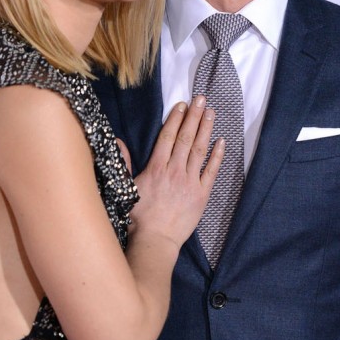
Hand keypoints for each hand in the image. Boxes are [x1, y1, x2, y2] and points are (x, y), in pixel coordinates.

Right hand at [130, 97, 222, 248]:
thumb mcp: (125, 188)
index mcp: (156, 168)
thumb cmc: (138, 218)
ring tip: (212, 112)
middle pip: (186, 138)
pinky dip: (217, 156)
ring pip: (199, 150)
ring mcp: (190, 182)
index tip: (183, 104)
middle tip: (202, 98)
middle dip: (194, 116)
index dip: (176, 119)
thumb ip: (124, 163)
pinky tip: (222, 141)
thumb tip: (118, 141)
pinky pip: (212, 171)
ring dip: (206, 129)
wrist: (155, 240)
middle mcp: (175, 170)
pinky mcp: (201, 195)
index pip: (168, 137)